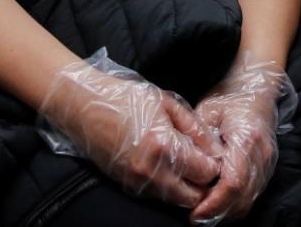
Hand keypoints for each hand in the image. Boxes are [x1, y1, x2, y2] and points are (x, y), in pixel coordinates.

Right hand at [37, 51, 222, 207]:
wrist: (84, 106)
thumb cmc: (125, 98)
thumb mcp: (166, 103)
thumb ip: (195, 128)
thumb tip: (216, 149)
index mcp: (164, 146)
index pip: (206, 172)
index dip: (216, 163)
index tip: (215, 153)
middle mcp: (152, 171)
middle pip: (195, 196)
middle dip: (205, 182)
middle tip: (205, 163)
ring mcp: (138, 182)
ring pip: (178, 201)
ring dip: (189, 188)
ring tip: (190, 164)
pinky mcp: (128, 186)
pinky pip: (160, 197)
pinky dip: (171, 188)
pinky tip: (171, 168)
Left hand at [190, 58, 294, 223]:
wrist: (256, 88)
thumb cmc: (229, 96)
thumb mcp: (208, 111)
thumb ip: (200, 139)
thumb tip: (190, 168)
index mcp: (247, 138)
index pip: (233, 182)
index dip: (214, 202)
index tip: (195, 211)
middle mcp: (262, 154)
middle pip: (243, 198)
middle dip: (218, 213)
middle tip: (195, 218)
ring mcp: (267, 163)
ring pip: (249, 200)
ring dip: (227, 212)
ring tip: (204, 214)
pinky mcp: (267, 167)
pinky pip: (253, 194)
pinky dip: (236, 204)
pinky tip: (218, 204)